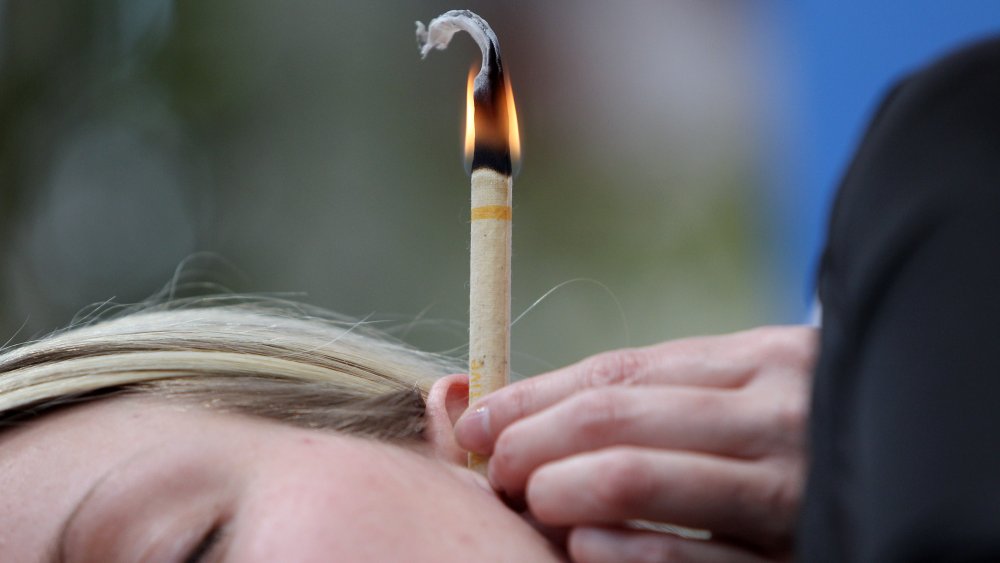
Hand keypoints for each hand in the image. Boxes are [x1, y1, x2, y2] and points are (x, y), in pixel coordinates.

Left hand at [454, 326, 816, 561]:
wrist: (929, 476)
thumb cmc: (800, 439)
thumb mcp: (745, 397)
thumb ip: (655, 395)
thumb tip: (515, 398)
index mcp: (762, 361)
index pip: (618, 372)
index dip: (533, 395)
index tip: (478, 419)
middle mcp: (779, 414)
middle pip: (616, 416)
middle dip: (532, 440)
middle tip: (493, 469)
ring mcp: (792, 488)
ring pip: (639, 474)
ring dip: (560, 487)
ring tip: (527, 500)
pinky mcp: (801, 556)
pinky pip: (693, 555)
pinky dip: (624, 548)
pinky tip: (584, 545)